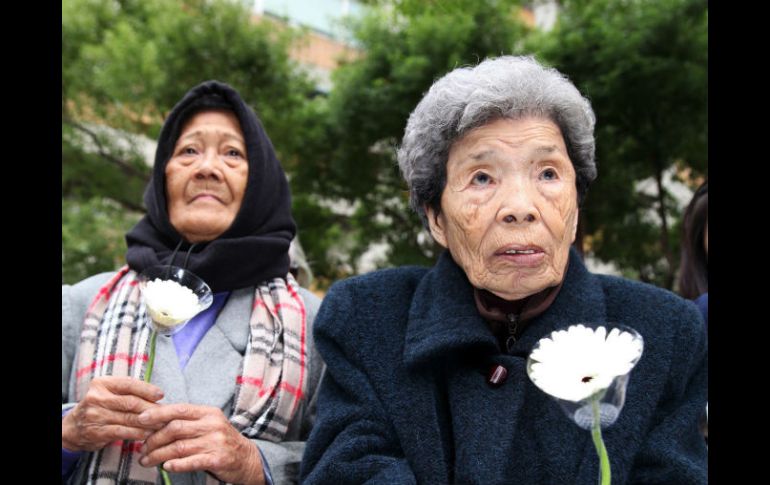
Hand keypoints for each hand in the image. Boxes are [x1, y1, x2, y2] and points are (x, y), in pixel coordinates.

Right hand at [62, 376, 164, 451]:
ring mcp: (96, 415)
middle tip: (166, 413)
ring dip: (148, 423)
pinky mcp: (97, 432)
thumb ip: (129, 391)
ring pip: (129, 418)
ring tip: (161, 424)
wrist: (74, 427)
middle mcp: (97, 397)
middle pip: (131, 402)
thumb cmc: (101, 406)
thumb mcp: (109, 392)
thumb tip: (157, 396)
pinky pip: (122, 432)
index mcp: (102, 383)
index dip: (147, 389)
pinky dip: (138, 433)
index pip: (129, 384)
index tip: (161, 395)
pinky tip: (148, 434)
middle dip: (151, 408)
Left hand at [138, 404, 264, 484]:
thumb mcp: (208, 425)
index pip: (179, 409)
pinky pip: (191, 462)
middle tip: (142, 449)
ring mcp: (216, 442)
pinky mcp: (218, 459)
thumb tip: (154, 421)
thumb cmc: (221, 441)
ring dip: (158, 455)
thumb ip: (187, 422)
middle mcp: (212, 425)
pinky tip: (166, 466)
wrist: (247, 458)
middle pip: (175, 428)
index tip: (141, 419)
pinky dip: (176, 465)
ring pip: (179, 447)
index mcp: (208, 413)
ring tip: (147, 461)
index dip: (158, 414)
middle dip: (153, 439)